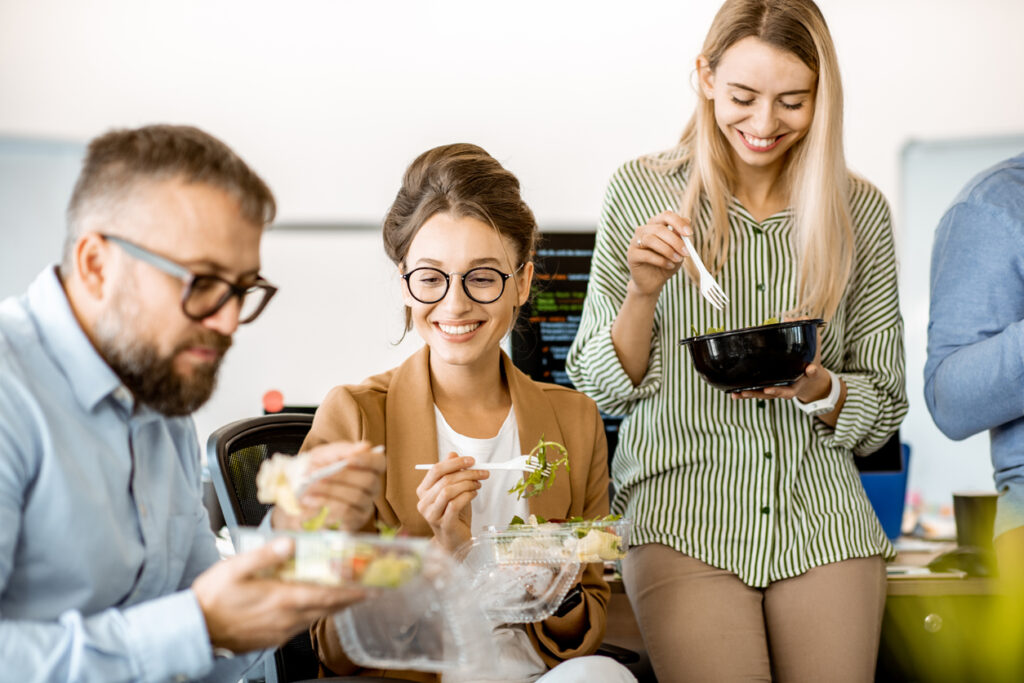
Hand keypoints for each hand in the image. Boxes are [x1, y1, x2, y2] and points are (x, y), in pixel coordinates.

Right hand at [193, 537, 365, 653]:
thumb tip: (289, 543)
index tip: (370, 588)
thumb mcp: (235, 568)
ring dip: (332, 608)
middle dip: (349, 599)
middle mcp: (285, 618)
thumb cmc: (211, 598)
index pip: (326, 596)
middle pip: (326, 609)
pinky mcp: (271, 638)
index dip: (351, 592)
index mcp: (282, 599)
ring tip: (346, 596)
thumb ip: (265, 555)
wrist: (194, 629)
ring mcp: (279, 631)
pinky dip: (314, 615)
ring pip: (315, 619)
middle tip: (367, 591)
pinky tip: (312, 607)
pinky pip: (300, 627)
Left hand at [271, 441, 385, 531]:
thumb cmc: (315, 470)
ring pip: (356, 497)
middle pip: (368, 481)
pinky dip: (326, 505)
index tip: (348, 460)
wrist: (295, 493)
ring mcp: (365, 506)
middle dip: (341, 477)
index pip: (379, 463)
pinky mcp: (354, 522)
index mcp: (367, 468)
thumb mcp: (323, 455)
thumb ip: (342, 450)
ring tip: (309, 487)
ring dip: (330, 491)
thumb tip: (365, 446)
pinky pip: (346, 514)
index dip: (367, 460)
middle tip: (318, 475)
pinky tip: (311, 501)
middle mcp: (371, 488)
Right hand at [415, 452, 488, 551]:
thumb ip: (451, 473)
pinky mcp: (443, 523)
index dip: (454, 462)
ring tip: (478, 484)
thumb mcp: (453, 491)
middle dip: (467, 473)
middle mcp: (423, 502)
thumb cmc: (454, 515)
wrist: (455, 541)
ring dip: (468, 484)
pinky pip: (455, 504)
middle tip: (482, 472)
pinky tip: (474, 494)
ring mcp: (431, 514)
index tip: (472, 460)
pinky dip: (468, 496)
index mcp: (423, 491)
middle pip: (445, 479)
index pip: (435, 470)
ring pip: (449, 490)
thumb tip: (453, 454)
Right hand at [627, 211, 691, 296]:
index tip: (689, 233)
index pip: (666, 215)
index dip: (678, 222)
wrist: (653, 282)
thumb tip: (687, 221)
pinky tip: (669, 266)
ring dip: (668, 250)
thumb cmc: (667, 263)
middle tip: (686, 252)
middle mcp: (643, 230)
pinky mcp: (631, 254)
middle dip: (675, 240)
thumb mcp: (678, 250)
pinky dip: (661, 261)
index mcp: (655, 225)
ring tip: (677, 260)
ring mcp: (635, 242)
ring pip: (651, 240)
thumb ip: (680, 236)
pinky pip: (646, 254)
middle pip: (659, 228)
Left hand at [731, 321, 831, 402]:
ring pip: (765, 395)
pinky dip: (745, 394)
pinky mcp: (767, 390)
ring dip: (753, 394)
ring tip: (740, 393)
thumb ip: (805, 332)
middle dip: (773, 391)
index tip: (803, 373)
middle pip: (781, 392)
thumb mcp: (812, 344)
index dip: (807, 374)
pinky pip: (756, 392)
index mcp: (800, 378)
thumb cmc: (808, 358)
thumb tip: (788, 318)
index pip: (806, 376)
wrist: (808, 375)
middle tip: (766, 389)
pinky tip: (733, 393)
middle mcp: (789, 386)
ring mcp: (777, 389)